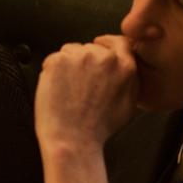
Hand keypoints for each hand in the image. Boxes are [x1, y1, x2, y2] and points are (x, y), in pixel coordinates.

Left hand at [33, 36, 138, 182]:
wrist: (72, 140)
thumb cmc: (97, 130)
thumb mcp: (129, 106)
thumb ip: (130, 81)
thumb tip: (125, 71)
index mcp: (125, 67)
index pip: (119, 42)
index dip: (107, 44)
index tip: (101, 46)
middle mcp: (104, 58)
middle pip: (91, 48)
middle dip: (85, 62)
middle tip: (80, 86)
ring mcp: (80, 57)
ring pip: (71, 51)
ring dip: (68, 65)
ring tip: (69, 91)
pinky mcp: (59, 60)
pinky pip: (53, 59)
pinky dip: (52, 71)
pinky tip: (58, 90)